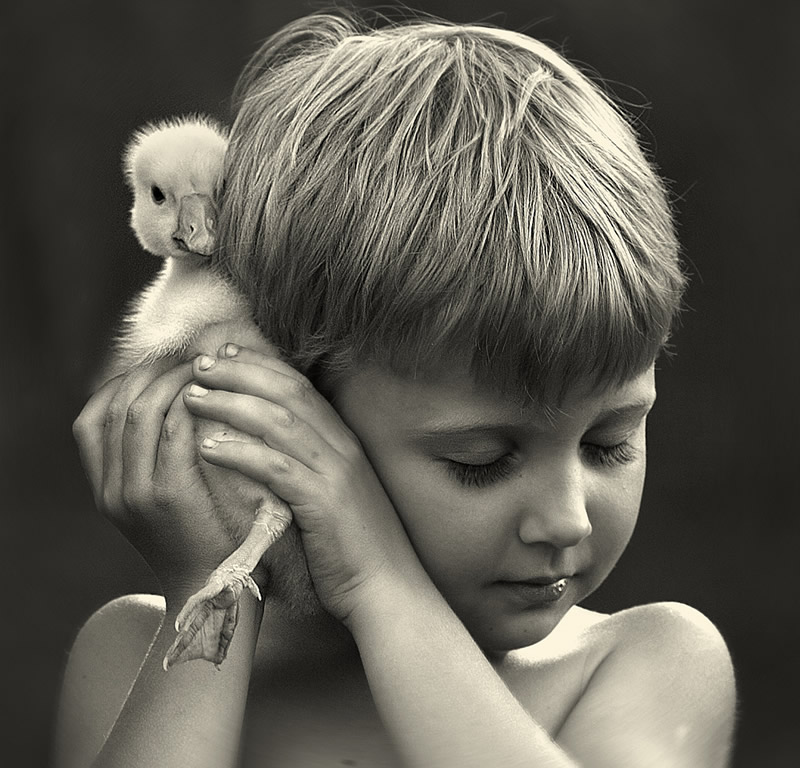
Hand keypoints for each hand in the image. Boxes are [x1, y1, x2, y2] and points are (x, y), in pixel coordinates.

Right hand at [73, 360, 243, 601]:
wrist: (213, 588)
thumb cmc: (198, 538)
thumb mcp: (157, 502)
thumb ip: (149, 460)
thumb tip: (167, 403)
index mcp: (103, 489)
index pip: (92, 418)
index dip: (122, 383)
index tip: (157, 366)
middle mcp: (111, 490)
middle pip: (118, 407)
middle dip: (153, 372)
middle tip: (188, 356)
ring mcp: (135, 493)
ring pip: (143, 412)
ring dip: (175, 380)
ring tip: (204, 367)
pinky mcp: (170, 496)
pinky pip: (175, 432)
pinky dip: (191, 404)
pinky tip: (213, 394)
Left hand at [183, 345, 418, 623]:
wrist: (388, 588)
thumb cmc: (354, 545)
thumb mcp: (335, 493)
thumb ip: (311, 463)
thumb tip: (270, 444)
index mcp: (344, 441)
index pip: (300, 386)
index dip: (260, 365)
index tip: (225, 355)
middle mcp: (342, 447)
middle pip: (287, 393)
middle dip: (240, 373)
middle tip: (199, 366)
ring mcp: (336, 472)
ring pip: (279, 422)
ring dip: (231, 404)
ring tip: (193, 398)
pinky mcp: (325, 503)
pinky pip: (276, 468)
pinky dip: (241, 452)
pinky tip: (209, 447)